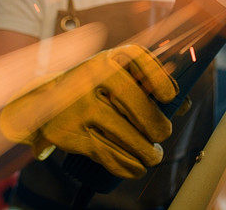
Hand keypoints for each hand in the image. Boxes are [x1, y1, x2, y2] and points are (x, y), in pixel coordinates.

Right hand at [0, 44, 177, 177]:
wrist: (42, 102)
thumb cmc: (91, 86)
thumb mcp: (113, 74)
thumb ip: (146, 83)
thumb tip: (183, 104)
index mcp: (107, 59)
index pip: (138, 58)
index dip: (159, 76)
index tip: (169, 96)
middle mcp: (91, 78)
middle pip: (136, 104)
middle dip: (157, 126)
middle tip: (163, 134)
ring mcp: (79, 107)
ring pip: (125, 135)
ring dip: (146, 152)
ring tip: (152, 155)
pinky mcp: (71, 134)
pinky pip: (108, 155)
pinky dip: (127, 166)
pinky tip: (136, 167)